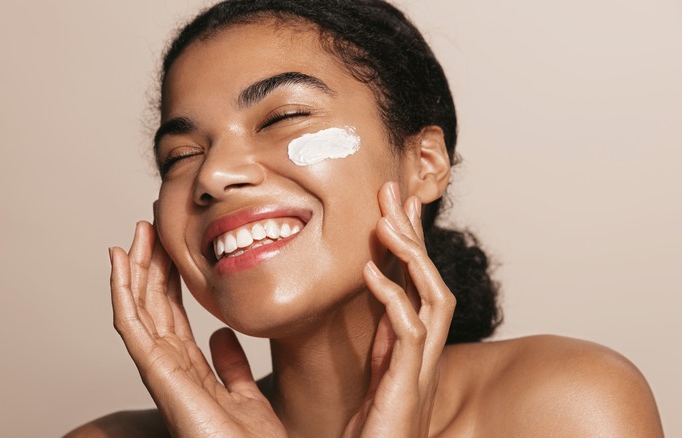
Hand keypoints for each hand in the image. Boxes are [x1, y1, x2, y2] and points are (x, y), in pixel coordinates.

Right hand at [110, 221, 285, 436]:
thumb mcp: (244, 393)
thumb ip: (230, 364)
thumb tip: (220, 334)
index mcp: (188, 369)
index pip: (171, 315)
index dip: (167, 280)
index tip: (169, 247)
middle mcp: (169, 367)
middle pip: (152, 306)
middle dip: (149, 266)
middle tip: (148, 227)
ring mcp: (160, 369)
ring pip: (138, 308)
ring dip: (133, 269)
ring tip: (133, 234)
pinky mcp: (156, 373)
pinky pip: (132, 326)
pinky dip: (122, 291)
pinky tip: (119, 262)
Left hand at [343, 182, 455, 436]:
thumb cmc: (375, 430)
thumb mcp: (378, 374)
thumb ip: (383, 341)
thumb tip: (380, 306)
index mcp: (415, 346)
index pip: (419, 282)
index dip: (412, 241)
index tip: (399, 205)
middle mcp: (425, 352)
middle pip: (431, 280)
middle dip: (414, 235)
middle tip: (394, 192)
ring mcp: (420, 368)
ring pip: (433, 299)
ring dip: (412, 258)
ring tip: (386, 222)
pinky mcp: (407, 384)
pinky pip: (407, 332)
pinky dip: (393, 298)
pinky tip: (370, 272)